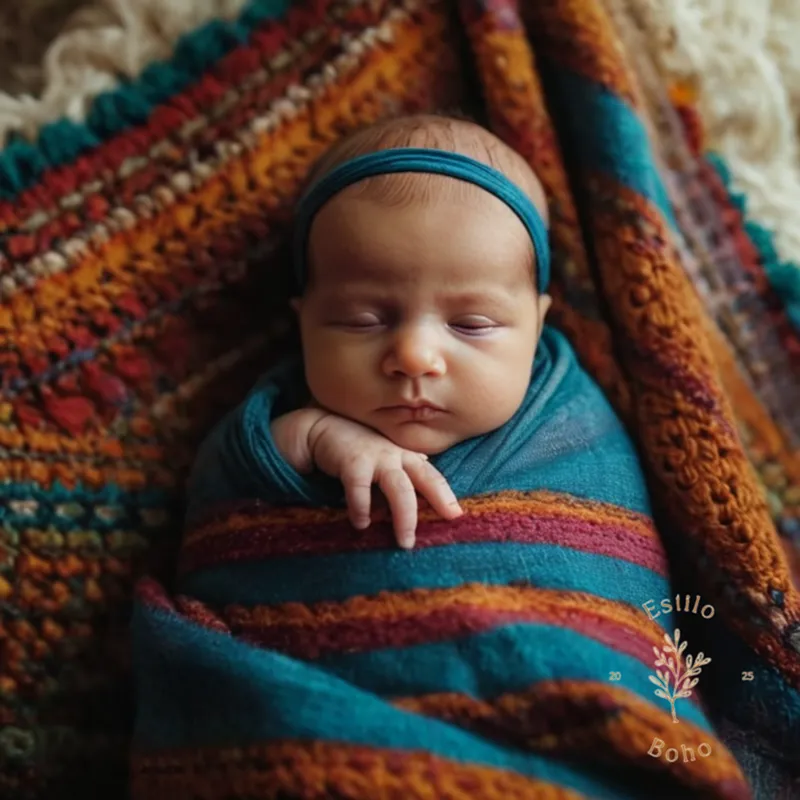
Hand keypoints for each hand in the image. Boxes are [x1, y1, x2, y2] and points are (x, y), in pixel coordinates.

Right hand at [307, 413, 462, 548]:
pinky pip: (360, 489)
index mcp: (406, 456)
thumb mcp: (385, 458)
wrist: (321, 428)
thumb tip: (423, 498)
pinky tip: (361, 524)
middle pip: (424, 479)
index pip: (432, 476)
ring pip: (399, 488)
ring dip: (404, 516)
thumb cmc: (357, 448)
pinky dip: (362, 508)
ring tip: (404, 541)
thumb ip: (403, 474)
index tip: (457, 515)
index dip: (446, 495)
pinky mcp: (352, 461)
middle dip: (437, 501)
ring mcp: (375, 456)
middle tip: (447, 522)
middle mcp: (395, 454)